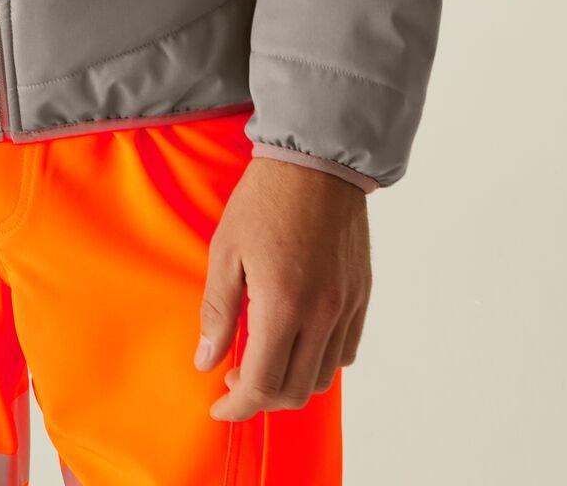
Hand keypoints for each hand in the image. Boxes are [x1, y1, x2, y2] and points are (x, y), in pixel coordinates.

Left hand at [195, 157, 371, 420]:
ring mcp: (345, 305)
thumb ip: (218, 312)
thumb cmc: (265, 199)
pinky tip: (298, 341)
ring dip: (291, 382)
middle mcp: (321, 314)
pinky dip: (320, 361)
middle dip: (262, 399)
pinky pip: (345, 350)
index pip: (263, 385)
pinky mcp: (360, 293)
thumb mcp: (226, 251)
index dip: (238, 407)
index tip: (219, 406)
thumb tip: (206, 360)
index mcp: (282, 305)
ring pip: (322, 377)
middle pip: (295, 391)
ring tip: (266, 360)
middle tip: (236, 381)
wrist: (316, 159)